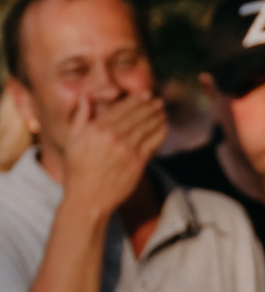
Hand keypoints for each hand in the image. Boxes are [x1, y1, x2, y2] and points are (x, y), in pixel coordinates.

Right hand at [60, 93, 165, 219]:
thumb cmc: (78, 168)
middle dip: (150, 106)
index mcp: (96, 128)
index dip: (136, 100)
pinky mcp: (139, 162)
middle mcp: (113, 136)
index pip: (121, 108)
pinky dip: (161, 132)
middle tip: (159, 101)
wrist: (88, 196)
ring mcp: (128, 149)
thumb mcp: (72, 139)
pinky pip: (154, 142)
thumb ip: (81, 117)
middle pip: (137, 115)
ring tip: (163, 112)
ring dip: (158, 117)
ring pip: (148, 127)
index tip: (145, 95)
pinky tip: (164, 127)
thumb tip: (86, 97)